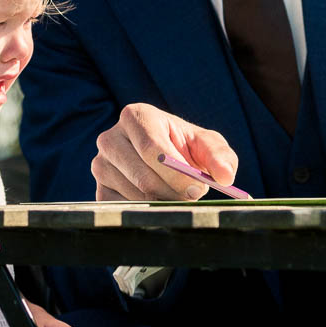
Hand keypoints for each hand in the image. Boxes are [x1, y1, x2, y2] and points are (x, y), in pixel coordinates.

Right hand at [92, 103, 238, 200]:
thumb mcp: (208, 145)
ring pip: (135, 195)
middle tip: (192, 196)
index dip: (177, 173)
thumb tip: (226, 176)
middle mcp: (110, 138)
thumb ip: (221, 157)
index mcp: (135, 116)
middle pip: (142, 176)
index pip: (151, 148)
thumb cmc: (187, 148)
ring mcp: (100, 165)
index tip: (198, 188)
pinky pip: (124, 208)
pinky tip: (160, 200)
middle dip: (173, 192)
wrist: (166, 160)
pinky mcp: (99, 189)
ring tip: (177, 193)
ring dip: (163, 202)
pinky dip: (148, 210)